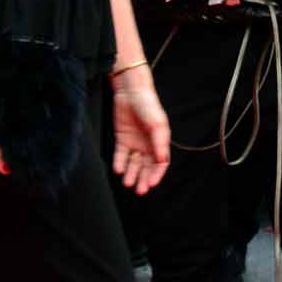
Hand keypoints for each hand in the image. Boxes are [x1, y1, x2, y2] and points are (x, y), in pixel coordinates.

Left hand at [110, 75, 169, 193]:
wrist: (130, 91)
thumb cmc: (149, 105)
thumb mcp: (158, 124)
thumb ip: (160, 143)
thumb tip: (162, 161)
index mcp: (159, 142)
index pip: (159, 163)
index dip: (156, 175)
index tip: (151, 184)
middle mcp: (147, 144)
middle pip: (146, 166)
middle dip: (143, 179)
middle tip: (140, 190)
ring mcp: (134, 142)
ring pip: (133, 163)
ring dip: (131, 174)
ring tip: (128, 183)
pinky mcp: (122, 138)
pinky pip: (120, 154)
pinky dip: (119, 162)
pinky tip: (118, 170)